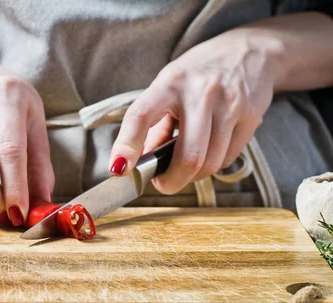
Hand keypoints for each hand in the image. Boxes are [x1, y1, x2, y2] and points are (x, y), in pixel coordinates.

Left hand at [109, 27, 280, 193]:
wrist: (249, 50)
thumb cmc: (198, 73)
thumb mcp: (168, 88)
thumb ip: (153, 125)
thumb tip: (140, 163)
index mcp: (170, 82)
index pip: (141, 116)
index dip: (126, 146)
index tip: (118, 169)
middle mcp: (201, 91)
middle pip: (188, 157)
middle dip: (170, 182)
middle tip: (161, 183)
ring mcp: (230, 104)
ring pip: (209, 164)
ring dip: (192, 175)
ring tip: (185, 164)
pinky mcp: (252, 116)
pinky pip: (227, 159)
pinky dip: (212, 164)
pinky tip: (208, 150)